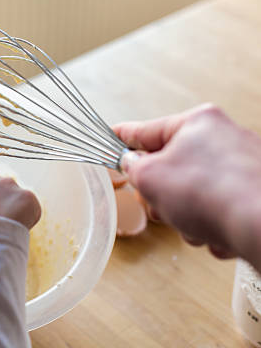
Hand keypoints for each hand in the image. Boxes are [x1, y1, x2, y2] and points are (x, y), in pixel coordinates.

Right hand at [113, 104, 260, 269]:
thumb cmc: (209, 195)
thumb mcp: (150, 177)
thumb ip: (134, 167)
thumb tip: (134, 164)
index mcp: (197, 124)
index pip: (147, 130)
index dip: (123, 137)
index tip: (111, 136)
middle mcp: (224, 138)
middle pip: (171, 167)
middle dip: (162, 195)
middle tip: (160, 206)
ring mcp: (243, 167)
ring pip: (194, 194)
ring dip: (186, 217)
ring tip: (196, 226)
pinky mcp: (255, 194)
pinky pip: (219, 210)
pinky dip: (213, 226)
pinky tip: (219, 234)